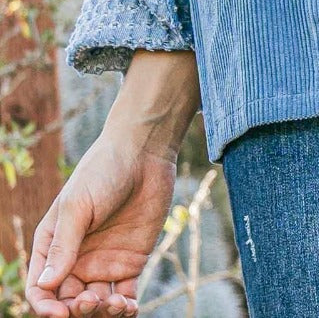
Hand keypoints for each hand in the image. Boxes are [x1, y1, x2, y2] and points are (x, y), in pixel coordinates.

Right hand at [27, 133, 177, 316]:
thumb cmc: (103, 170)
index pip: (40, 287)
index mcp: (53, 244)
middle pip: (68, 301)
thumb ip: (63, 245)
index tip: (60, 313)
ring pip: (97, 305)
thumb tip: (45, 285)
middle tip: (91, 302)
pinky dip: (125, 309)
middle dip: (77, 311)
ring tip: (116, 306)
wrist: (144, 151)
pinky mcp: (131, 261)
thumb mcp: (77, 205)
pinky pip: (125, 296)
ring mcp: (104, 261)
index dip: (45, 307)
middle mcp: (76, 258)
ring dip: (103, 314)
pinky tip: (129, 307)